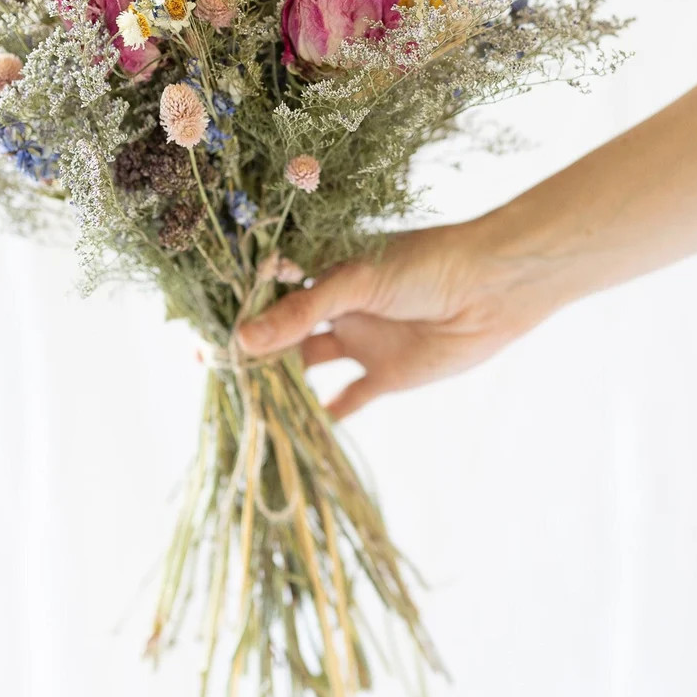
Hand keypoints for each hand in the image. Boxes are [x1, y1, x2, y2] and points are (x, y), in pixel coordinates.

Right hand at [236, 221, 562, 418]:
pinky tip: (301, 432)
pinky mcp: (386, 374)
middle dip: (252, 354)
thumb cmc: (425, 264)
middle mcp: (336, 307)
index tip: (203, 335)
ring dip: (281, 384)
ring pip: (308, 368)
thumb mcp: (356, 281)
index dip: (237, 313)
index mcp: (323, 271)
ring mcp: (360, 341)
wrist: (494, 287)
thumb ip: (302, 312)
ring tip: (247, 403)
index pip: (268, 293)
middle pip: (282, 334)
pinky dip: (327, 416)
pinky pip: (349, 399)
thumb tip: (243, 341)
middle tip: (215, 374)